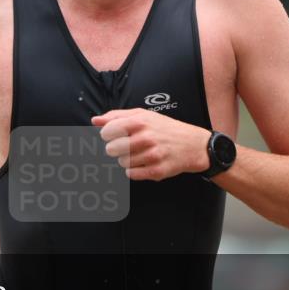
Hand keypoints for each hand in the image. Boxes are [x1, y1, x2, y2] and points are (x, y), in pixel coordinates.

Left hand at [91, 108, 210, 180]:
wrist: (193, 144)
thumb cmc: (165, 128)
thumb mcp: (143, 115)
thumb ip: (117, 116)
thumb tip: (95, 120)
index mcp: (140, 122)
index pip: (108, 132)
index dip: (107, 135)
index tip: (113, 136)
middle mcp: (146, 138)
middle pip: (111, 150)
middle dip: (116, 149)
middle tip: (127, 146)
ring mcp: (152, 156)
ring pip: (121, 163)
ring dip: (126, 159)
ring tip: (138, 153)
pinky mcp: (157, 171)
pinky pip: (132, 174)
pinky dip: (134, 170)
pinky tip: (143, 163)